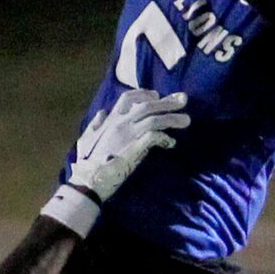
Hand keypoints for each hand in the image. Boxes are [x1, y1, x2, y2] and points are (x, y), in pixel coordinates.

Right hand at [67, 88, 188, 203]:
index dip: (144, 94)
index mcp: (110, 119)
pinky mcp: (135, 148)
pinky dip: (165, 138)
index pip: (128, 97)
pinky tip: (171, 142)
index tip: (157, 95)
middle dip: (168, 101)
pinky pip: (154, 137)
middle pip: (148, 105)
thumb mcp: (87, 138)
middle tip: (184, 99)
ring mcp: (128, 135)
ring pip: (154, 119)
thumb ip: (95, 124)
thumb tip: (102, 113)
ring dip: (172, 118)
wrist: (90, 179)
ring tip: (187, 120)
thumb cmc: (87, 162)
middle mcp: (120, 122)